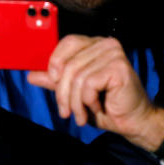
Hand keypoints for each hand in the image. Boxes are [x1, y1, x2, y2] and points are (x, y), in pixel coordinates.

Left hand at [28, 35, 163, 150]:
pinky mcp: (119, 67)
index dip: (55, 61)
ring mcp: (114, 54)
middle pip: (69, 63)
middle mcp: (106, 45)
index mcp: (95, 45)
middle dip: (63, 92)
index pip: (68, 42)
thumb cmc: (106, 106)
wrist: (131, 122)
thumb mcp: (75, 93)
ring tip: (81, 114)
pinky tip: (97, 107)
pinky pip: (89, 83)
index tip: (53, 81)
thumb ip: (56, 82)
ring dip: (75, 102)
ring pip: (77, 76)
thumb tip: (32, 74)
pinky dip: (88, 101)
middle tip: (66, 111)